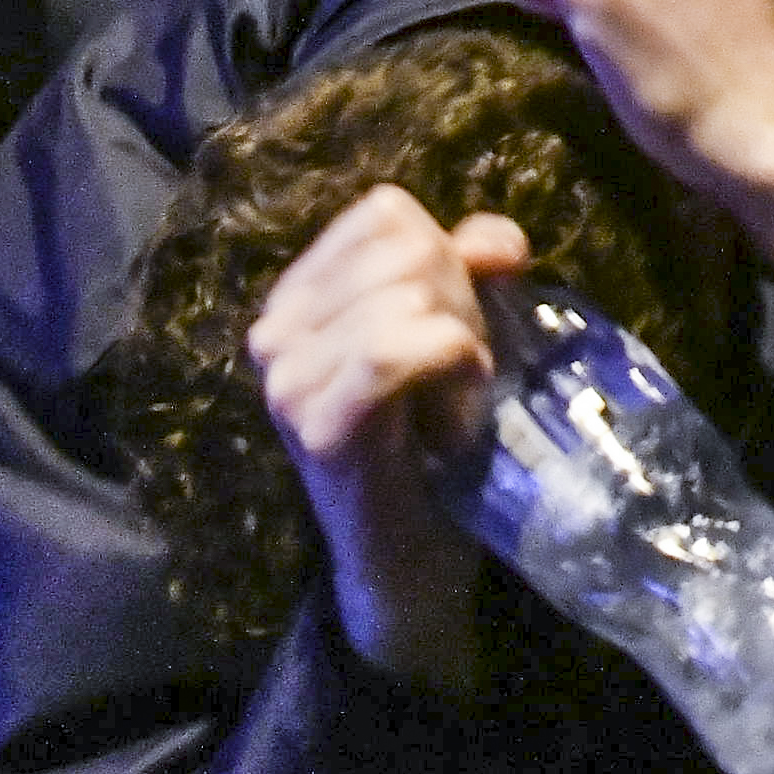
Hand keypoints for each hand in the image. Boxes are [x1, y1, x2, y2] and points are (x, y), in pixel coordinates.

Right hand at [248, 184, 517, 689]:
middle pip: (407, 249)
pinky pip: (394, 350)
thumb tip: (497, 239)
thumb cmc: (434, 441)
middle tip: (454, 379)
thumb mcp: (459, 331)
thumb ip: (473, 266)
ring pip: (408, 295)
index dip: (448, 256)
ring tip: (450, 406)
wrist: (413, 561)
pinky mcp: (318, 425)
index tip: (454, 328)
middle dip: (461, 305)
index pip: (387, 213)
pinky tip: (452, 420)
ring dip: (462, 347)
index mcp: (299, 295)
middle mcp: (275, 328)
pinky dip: (450, 371)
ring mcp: (287, 378)